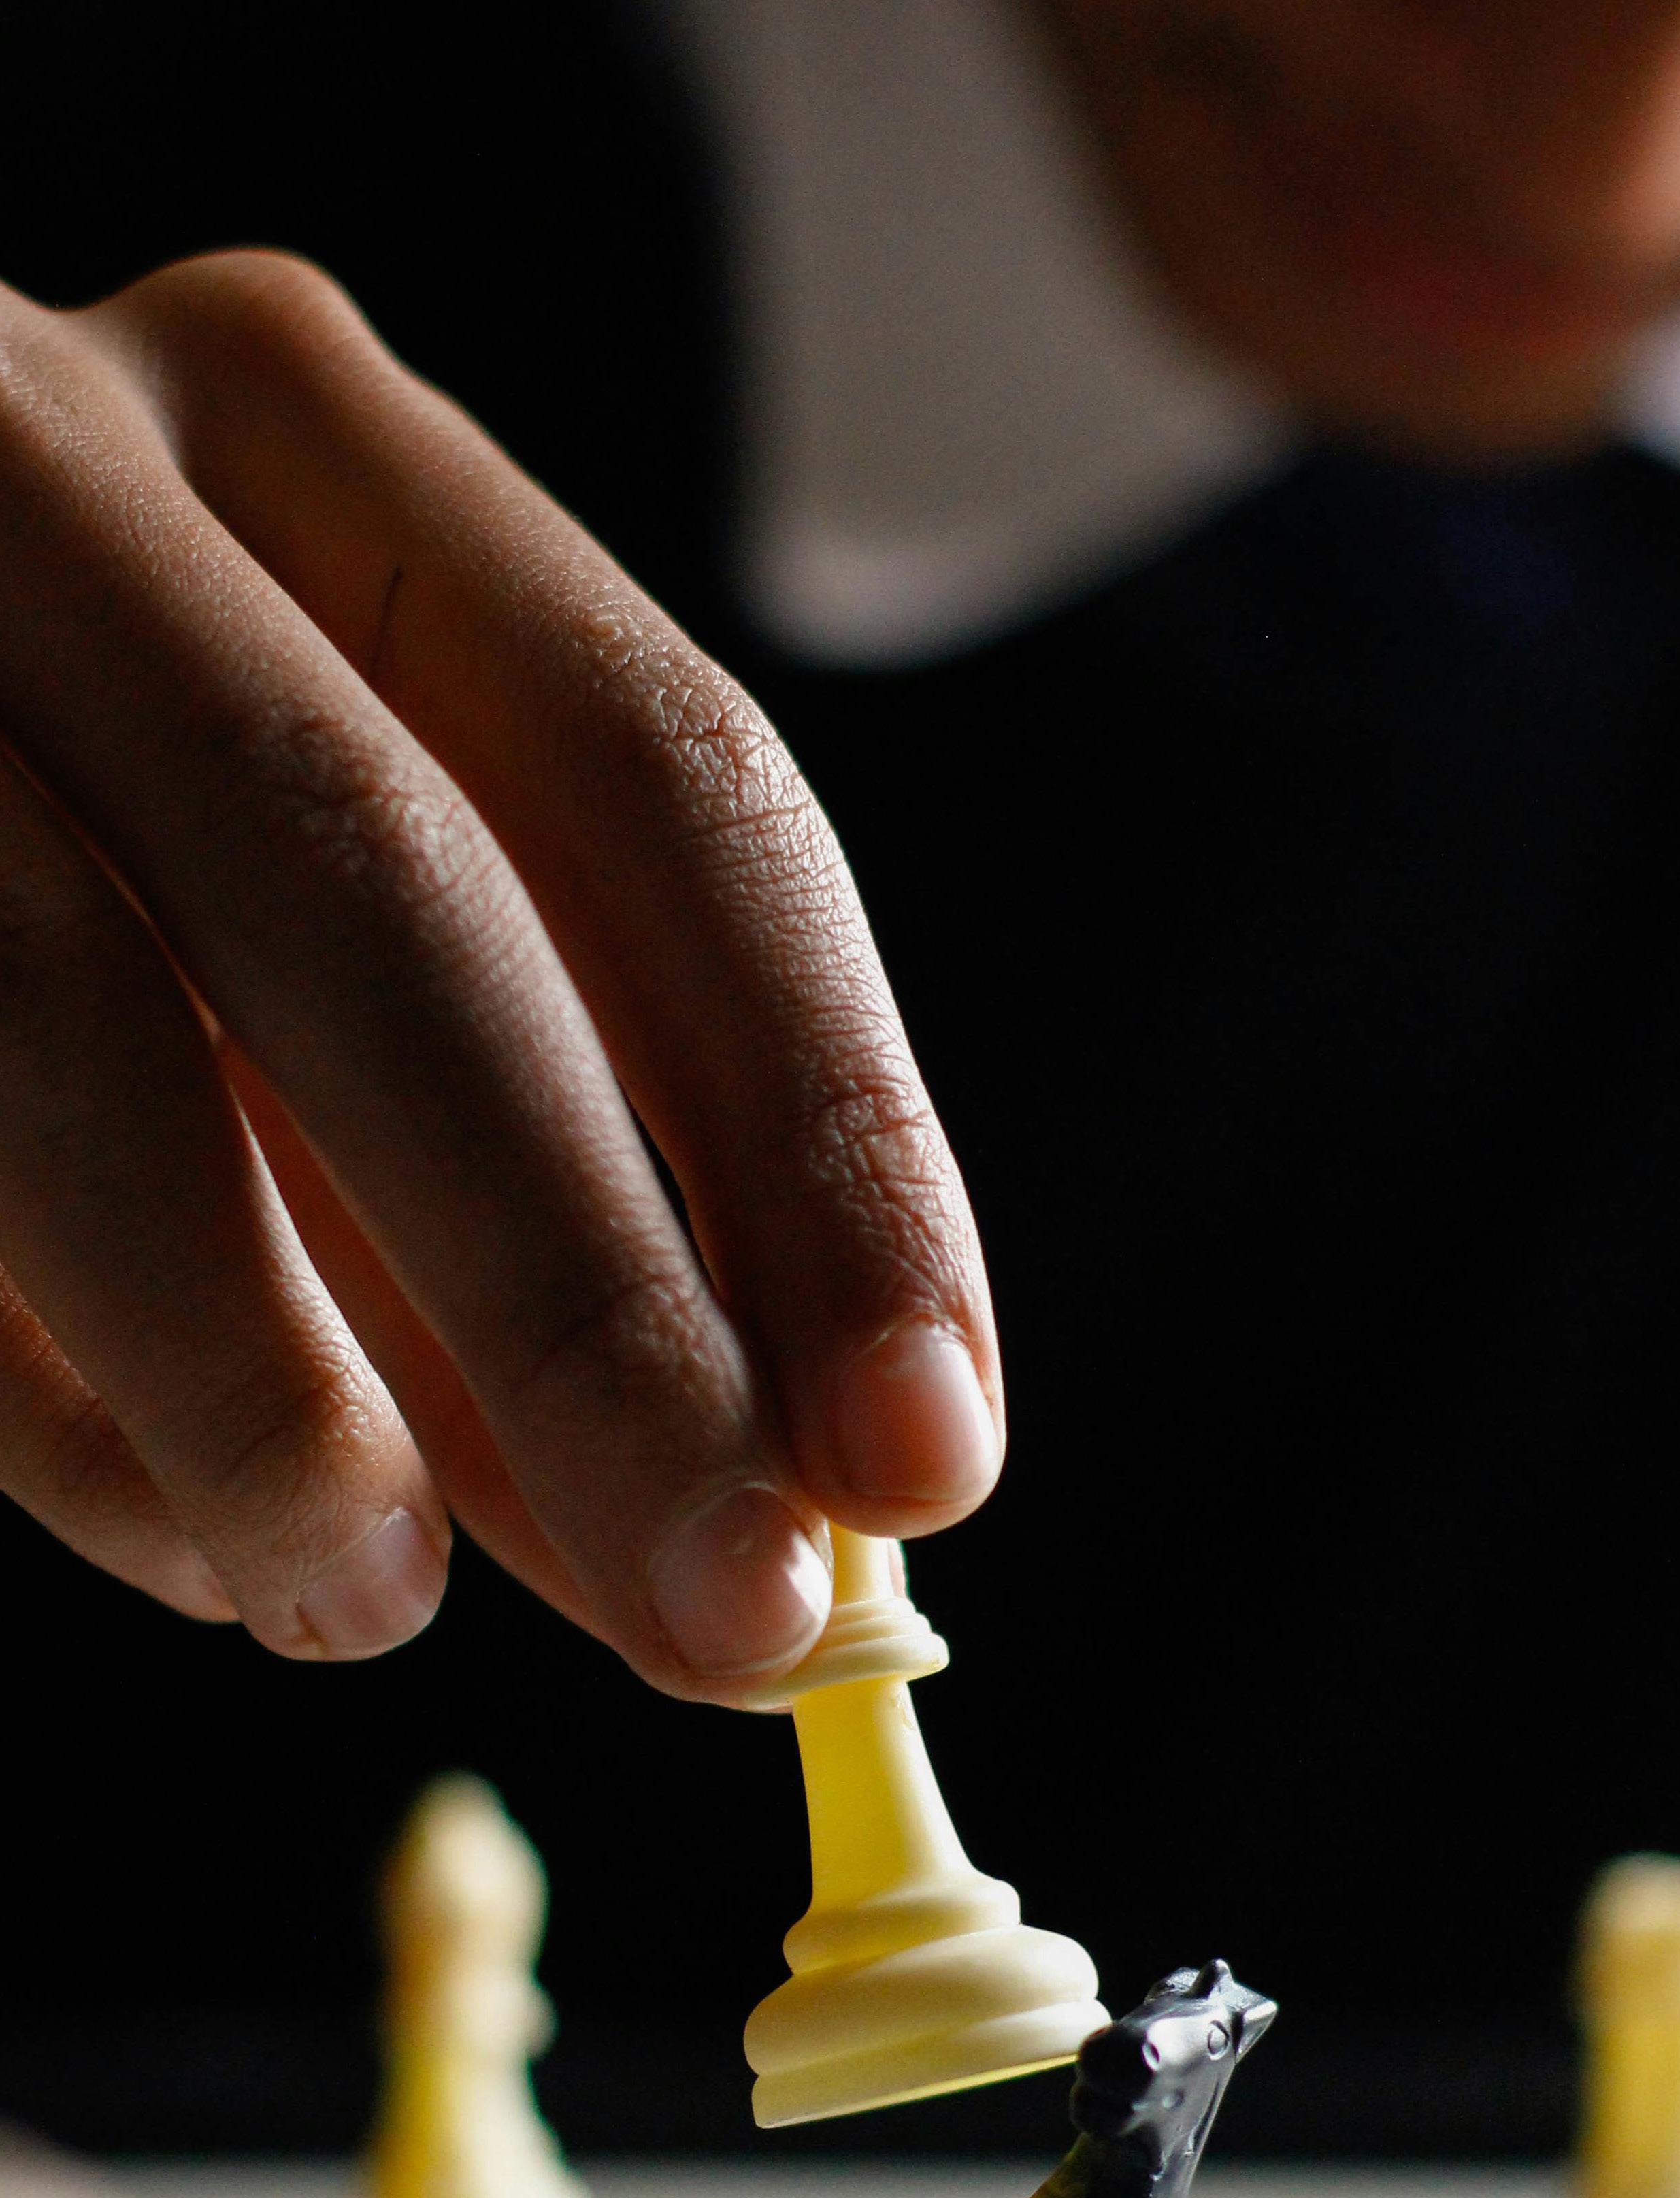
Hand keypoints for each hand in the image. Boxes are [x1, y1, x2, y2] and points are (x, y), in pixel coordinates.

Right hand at [0, 252, 1001, 1702]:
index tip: (928, 1452)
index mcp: (313, 441)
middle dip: (582, 1302)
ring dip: (263, 1385)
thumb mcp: (311, 896)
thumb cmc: (62, 807)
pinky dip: (50, 1409)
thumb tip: (741, 1516)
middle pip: (383, 893)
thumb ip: (515, 1160)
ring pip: (55, 1018)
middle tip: (728, 1611)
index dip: (823, 1134)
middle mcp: (56, 467)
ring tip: (377, 1608)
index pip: (665, 778)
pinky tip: (192, 1544)